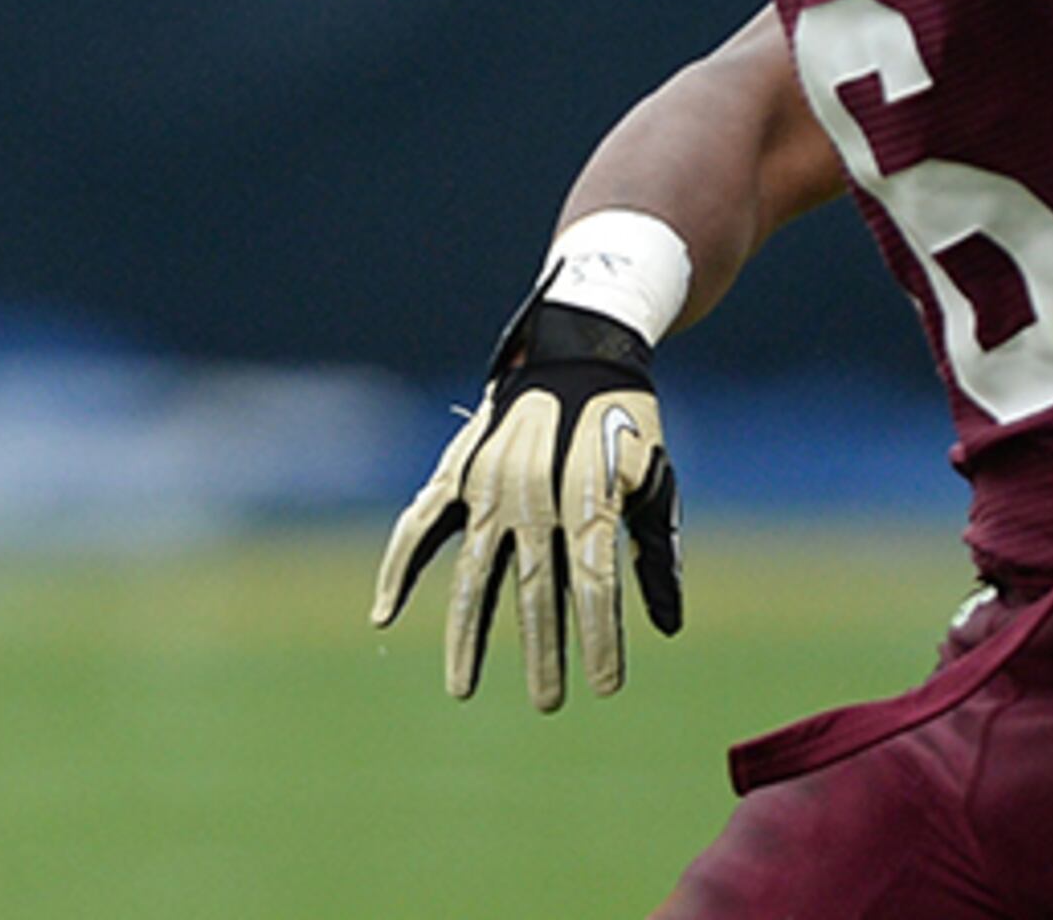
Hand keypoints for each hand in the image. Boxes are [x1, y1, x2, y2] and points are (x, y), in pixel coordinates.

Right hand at [373, 293, 682, 709]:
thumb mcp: (654, 482)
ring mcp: (486, 484)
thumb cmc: (626, 424)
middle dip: (542, 653)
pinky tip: (385, 616)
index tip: (605, 686)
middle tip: (548, 703)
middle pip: (535, 591)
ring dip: (467, 637)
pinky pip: (418, 528)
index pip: (594, 586)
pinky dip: (398, 571)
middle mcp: (532, 494)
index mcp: (587, 495)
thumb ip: (655, 555)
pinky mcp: (456, 472)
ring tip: (463, 690)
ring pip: (472, 575)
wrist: (578, 350)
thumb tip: (667, 629)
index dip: (600, 639)